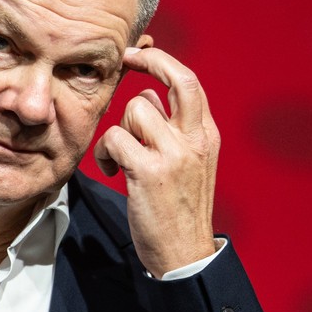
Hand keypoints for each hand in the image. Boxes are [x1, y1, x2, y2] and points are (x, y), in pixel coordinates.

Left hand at [93, 47, 219, 278]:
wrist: (184, 256)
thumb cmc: (178, 208)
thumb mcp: (187, 163)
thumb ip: (172, 128)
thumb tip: (150, 94)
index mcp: (206, 135)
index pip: (190, 82)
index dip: (162, 61)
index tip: (138, 54)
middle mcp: (196, 139)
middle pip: (177, 78)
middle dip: (148, 61)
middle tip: (124, 60)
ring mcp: (175, 154)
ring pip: (136, 108)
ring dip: (118, 129)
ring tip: (118, 157)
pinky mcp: (150, 172)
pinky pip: (115, 138)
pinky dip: (105, 153)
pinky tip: (111, 172)